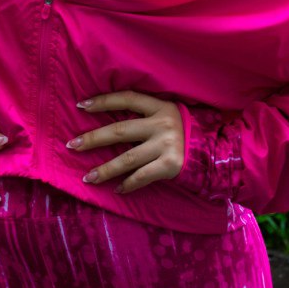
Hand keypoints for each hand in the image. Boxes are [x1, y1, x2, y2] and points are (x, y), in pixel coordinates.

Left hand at [66, 90, 183, 193]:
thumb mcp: (168, 113)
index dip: (104, 100)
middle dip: (94, 138)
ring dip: (105, 169)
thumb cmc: (184, 131)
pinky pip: (143, 176)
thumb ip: (145, 113)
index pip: (127, 98)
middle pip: (120, 130)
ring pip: (128, 158)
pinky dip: (128, 184)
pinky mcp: (171, 165)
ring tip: (88, 177)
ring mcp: (166, 145)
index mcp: (160, 106)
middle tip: (73, 145)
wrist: (215, 151)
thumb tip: (108, 118)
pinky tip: (117, 189)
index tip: (81, 105)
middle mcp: (162, 123)